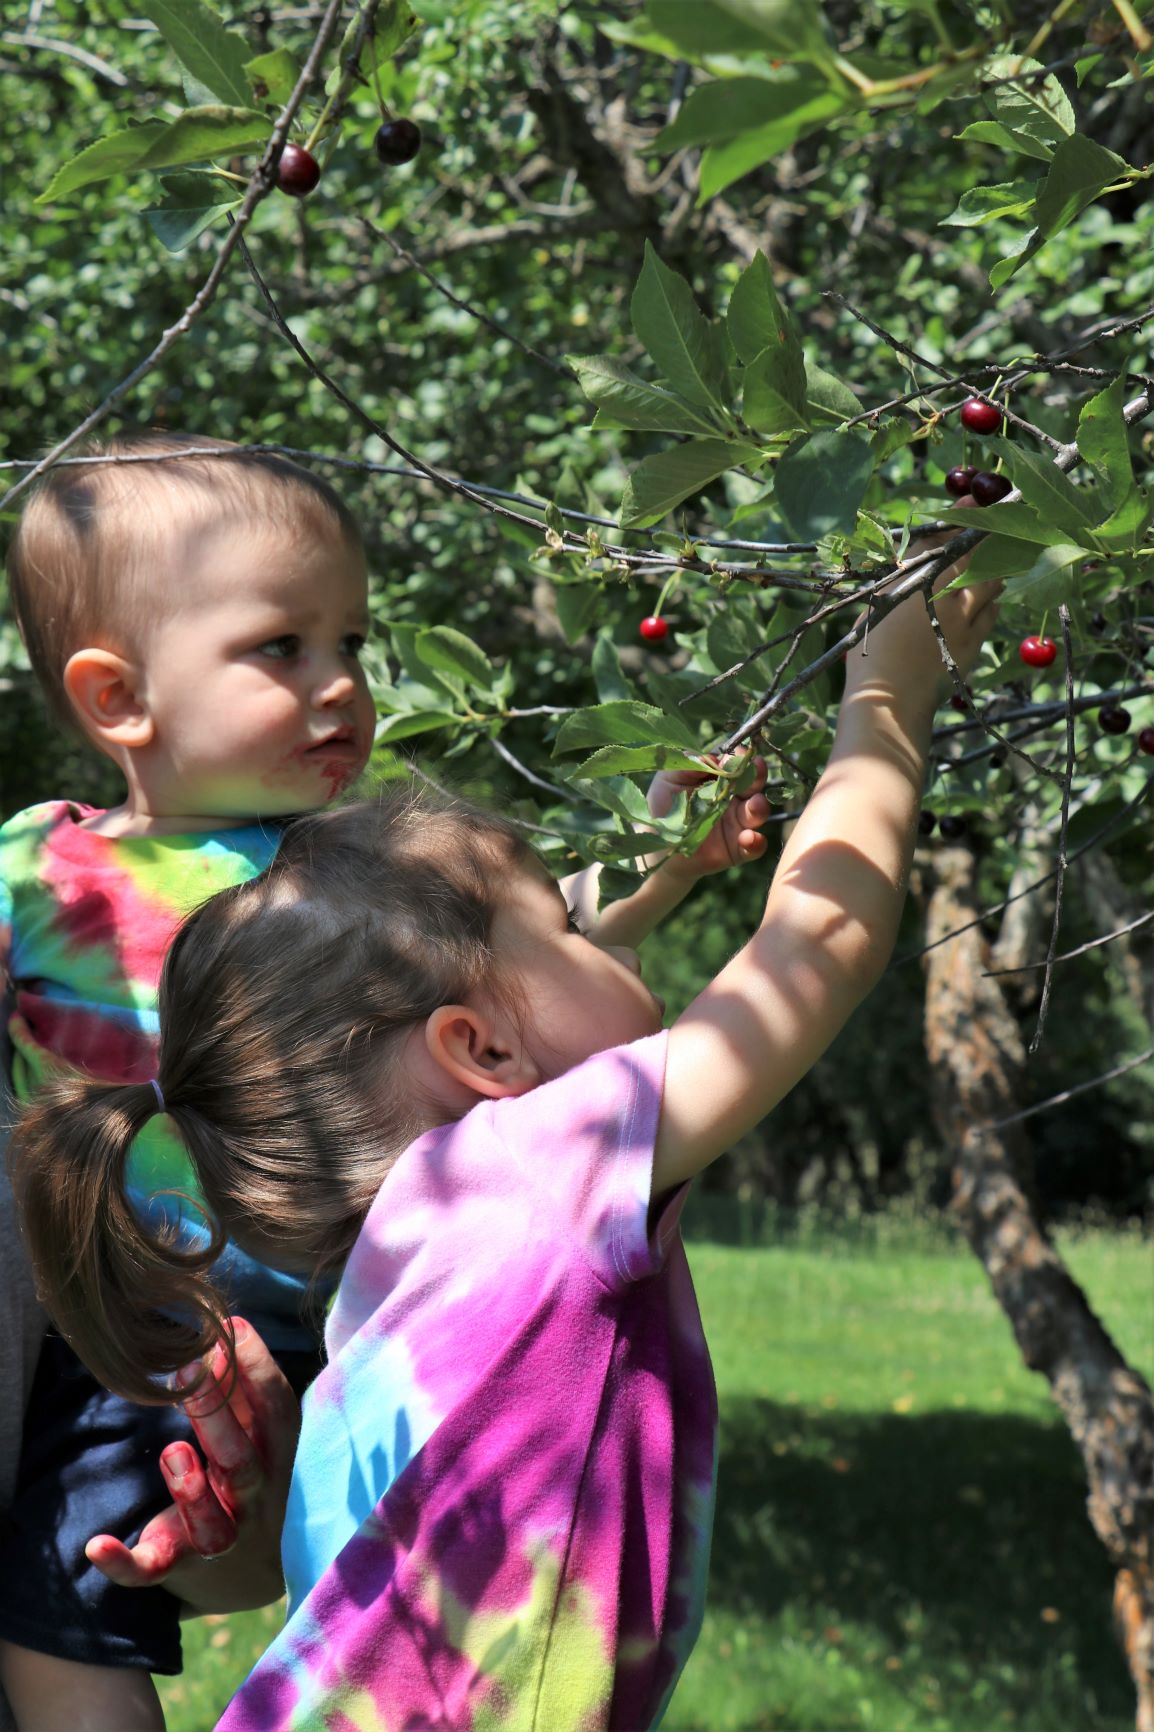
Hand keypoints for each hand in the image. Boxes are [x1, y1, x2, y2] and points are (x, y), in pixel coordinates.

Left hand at [84, 1317, 300, 1611]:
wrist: (250, 1575)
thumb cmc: (252, 1480)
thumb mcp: (259, 1437)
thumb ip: (246, 1391)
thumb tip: (230, 1324)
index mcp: (277, 1459)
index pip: (277, 1412)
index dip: (257, 1371)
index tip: (229, 1328)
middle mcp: (254, 1500)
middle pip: (242, 1463)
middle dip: (219, 1416)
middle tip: (192, 1365)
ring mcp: (220, 1538)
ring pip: (211, 1525)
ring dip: (192, 1492)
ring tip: (172, 1451)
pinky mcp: (178, 1564)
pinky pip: (151, 1569)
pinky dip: (123, 1561)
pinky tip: (96, 1545)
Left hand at [647, 753, 770, 877]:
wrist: (659, 847)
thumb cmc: (664, 808)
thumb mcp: (669, 780)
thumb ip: (688, 765)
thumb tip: (711, 758)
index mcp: (720, 779)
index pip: (735, 763)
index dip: (740, 757)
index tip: (740, 754)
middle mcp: (734, 798)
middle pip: (753, 784)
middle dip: (756, 775)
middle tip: (756, 769)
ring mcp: (738, 824)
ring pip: (758, 812)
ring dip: (759, 806)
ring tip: (755, 804)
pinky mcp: (739, 848)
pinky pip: (754, 845)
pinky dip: (755, 842)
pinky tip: (748, 838)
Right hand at [844, 498, 1001, 708]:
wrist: (889, 698)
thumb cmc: (870, 652)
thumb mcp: (878, 604)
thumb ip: (902, 578)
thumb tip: (917, 556)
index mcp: (918, 578)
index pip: (948, 534)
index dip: (965, 511)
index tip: (975, 496)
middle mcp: (946, 592)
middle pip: (980, 552)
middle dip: (990, 534)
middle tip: (997, 522)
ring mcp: (965, 618)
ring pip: (993, 581)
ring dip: (993, 569)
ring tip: (989, 564)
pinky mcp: (974, 642)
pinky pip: (992, 613)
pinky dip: (989, 603)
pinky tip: (981, 603)